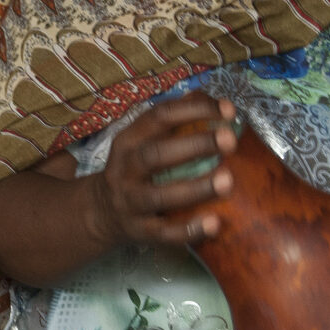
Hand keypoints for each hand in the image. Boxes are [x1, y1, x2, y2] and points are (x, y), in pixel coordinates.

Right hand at [82, 92, 237, 246]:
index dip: (194, 110)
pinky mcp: (138, 231)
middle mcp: (125, 168)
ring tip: (228, 181)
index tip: (229, 110)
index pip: (160, 117)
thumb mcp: (142, 141)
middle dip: (195, 145)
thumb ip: (171, 122)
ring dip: (195, 188)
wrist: (100, 212)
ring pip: (160, 196)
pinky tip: (215, 224)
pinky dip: (188, 230)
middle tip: (230, 140)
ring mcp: (130, 201)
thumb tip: (208, 96)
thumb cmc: (134, 170)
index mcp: (129, 140)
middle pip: (156, 154)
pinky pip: (164, 233)